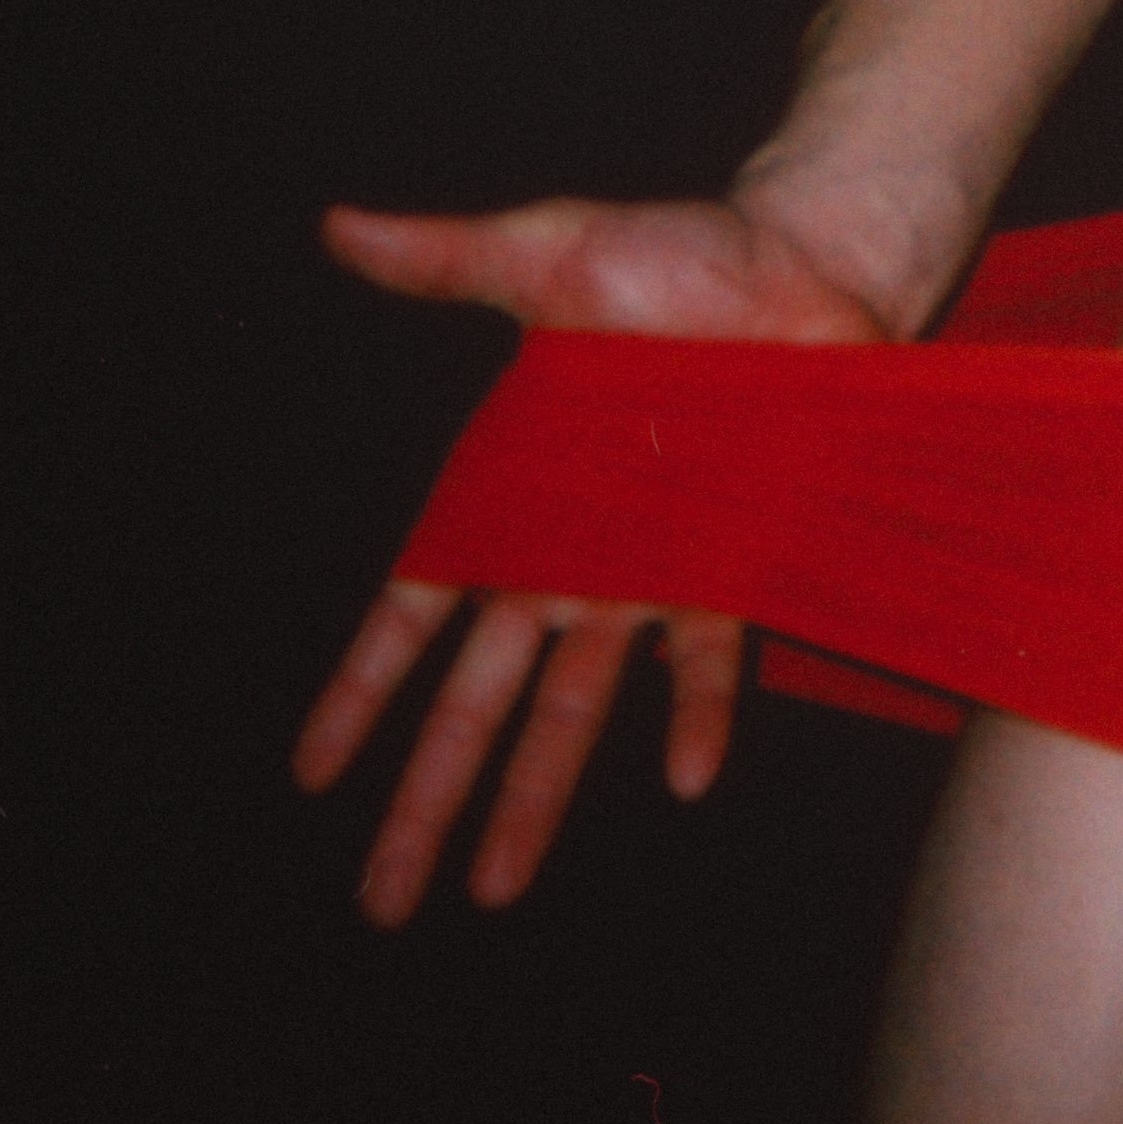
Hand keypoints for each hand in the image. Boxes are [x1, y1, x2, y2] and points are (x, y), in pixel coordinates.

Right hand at [292, 197, 885, 923]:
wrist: (810, 257)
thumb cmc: (684, 252)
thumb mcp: (552, 249)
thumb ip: (447, 257)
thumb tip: (339, 224)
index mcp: (517, 490)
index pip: (417, 615)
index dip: (362, 693)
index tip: (312, 774)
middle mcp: (578, 550)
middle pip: (481, 698)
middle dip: (429, 796)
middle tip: (384, 898)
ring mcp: (656, 564)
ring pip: (576, 706)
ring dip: (538, 794)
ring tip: (493, 889)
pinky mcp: (735, 556)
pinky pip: (709, 655)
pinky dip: (695, 712)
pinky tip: (679, 778)